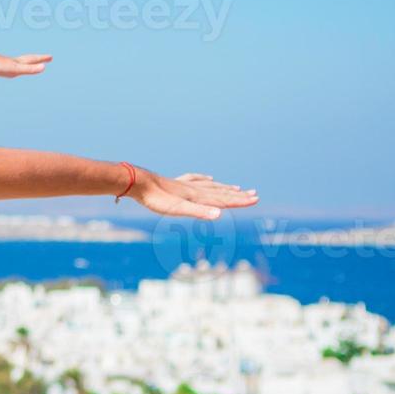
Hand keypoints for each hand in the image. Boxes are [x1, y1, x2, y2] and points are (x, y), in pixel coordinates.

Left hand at [0, 53, 51, 77]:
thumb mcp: (16, 69)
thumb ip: (30, 69)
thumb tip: (44, 68)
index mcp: (17, 63)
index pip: (33, 60)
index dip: (42, 59)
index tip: (51, 57)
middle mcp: (12, 62)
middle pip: (26, 60)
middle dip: (36, 60)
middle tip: (43, 59)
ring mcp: (3, 64)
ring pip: (15, 63)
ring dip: (21, 63)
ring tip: (24, 64)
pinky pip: (4, 67)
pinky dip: (7, 67)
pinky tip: (3, 68)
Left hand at [128, 170, 256, 220]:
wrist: (138, 182)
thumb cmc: (157, 199)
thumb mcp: (178, 209)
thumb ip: (199, 212)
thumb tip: (220, 215)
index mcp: (197, 197)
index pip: (223, 200)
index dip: (240, 201)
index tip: (256, 199)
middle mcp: (194, 189)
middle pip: (221, 192)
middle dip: (238, 195)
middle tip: (255, 194)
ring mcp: (185, 185)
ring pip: (210, 186)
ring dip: (225, 188)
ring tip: (237, 187)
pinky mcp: (176, 183)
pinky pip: (195, 180)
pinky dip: (205, 180)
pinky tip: (208, 178)